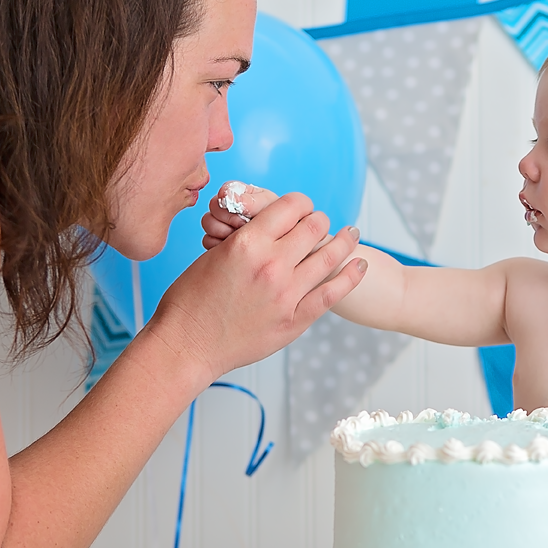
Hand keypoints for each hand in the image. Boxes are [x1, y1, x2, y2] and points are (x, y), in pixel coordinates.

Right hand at [149, 188, 364, 383]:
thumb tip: (265, 228)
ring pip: (329, 255)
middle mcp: (271, 264)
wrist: (187, 345)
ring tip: (352, 234)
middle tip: (323, 222)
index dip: (300, 203)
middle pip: (313, 226)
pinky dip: (350, 277)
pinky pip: (332, 293)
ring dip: (345, 241)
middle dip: (320, 220)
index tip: (302, 207)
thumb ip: (243, 240)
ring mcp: (286, 294)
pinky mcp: (294, 320)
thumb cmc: (191, 301)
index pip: (289, 206)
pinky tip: (359, 265)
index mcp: (247, 243)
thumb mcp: (212, 255)